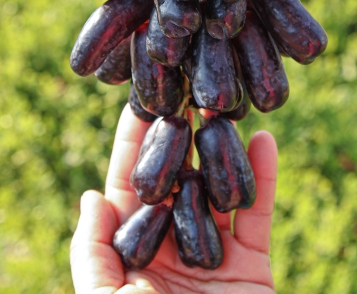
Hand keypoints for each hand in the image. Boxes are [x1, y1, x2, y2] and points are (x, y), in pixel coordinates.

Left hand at [70, 104, 276, 292]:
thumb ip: (93, 254)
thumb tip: (91, 194)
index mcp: (131, 256)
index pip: (129, 188)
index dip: (132, 145)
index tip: (138, 101)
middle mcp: (171, 249)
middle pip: (176, 179)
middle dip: (181, 136)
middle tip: (187, 89)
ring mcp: (214, 256)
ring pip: (218, 189)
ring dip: (222, 148)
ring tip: (224, 106)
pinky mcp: (253, 266)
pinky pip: (259, 214)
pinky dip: (263, 178)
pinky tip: (265, 140)